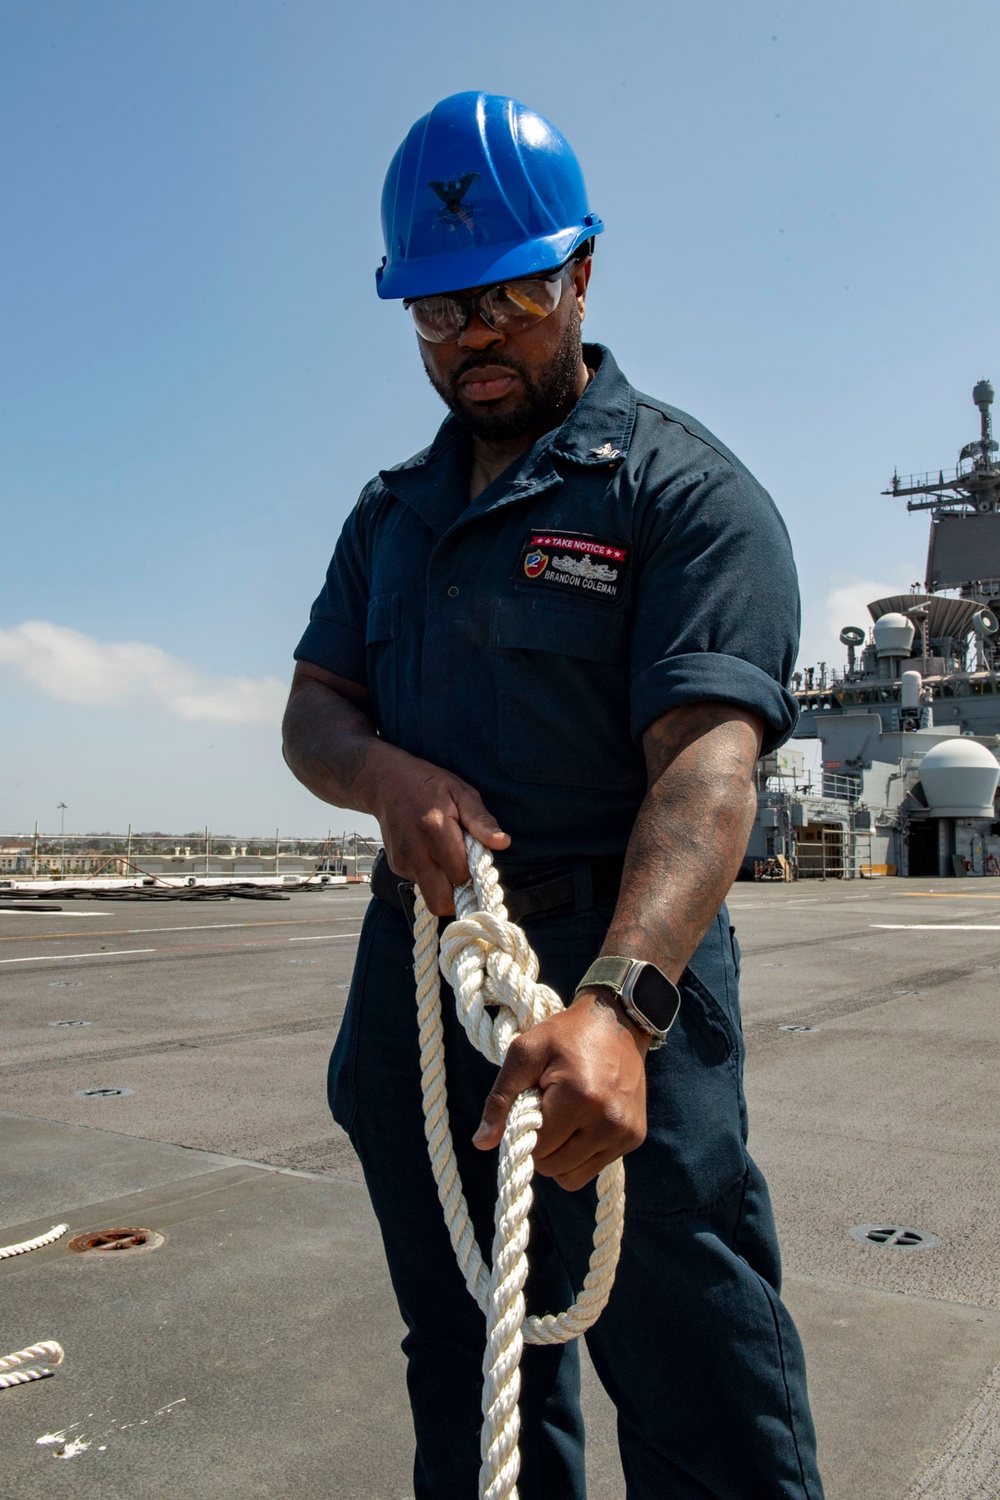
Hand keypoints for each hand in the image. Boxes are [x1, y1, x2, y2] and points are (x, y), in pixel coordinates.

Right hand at [365, 744, 509, 914]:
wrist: (386, 782)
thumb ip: (481, 820)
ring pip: (431, 895)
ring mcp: (402, 862)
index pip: (461, 875)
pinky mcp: (395, 867)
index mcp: (435, 830)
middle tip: (467, 874)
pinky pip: (420, 883)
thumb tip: (503, 842)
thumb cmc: (429, 786)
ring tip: (448, 856)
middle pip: (441, 902)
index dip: (474, 873)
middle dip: (459, 896)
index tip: (478, 859)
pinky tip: (432, 852)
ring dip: (445, 885)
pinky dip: (432, 875)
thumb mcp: (461, 793)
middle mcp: (415, 852)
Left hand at [472, 990, 648, 1190]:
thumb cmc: (564, 1035)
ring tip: (564, 1119)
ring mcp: (626, 1132)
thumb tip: (481, 1143)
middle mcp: (609, 1121)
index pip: (538, 1149)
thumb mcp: (523, 1054)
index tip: (532, 1104)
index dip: (524, 1130)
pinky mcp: (635, 1137)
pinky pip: (595, 1168)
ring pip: (573, 1178)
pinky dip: (581, 1153)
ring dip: (560, 1155)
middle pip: (553, 1168)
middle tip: (547, 1111)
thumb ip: (499, 1099)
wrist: (617, 1022)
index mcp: (580, 1099)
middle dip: (541, 1146)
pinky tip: (582, 1122)